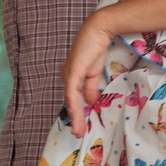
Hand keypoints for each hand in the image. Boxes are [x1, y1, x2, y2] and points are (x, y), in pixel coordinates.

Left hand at [62, 17, 115, 135]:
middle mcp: (67, 77)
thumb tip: (90, 102)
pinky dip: (74, 106)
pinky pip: (72, 93)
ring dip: (75, 117)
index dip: (76, 114)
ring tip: (78, 131)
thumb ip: (91, 87)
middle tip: (78, 134)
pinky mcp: (73, 72)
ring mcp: (69, 75)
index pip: (73, 99)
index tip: (80, 127)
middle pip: (70, 102)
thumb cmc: (95, 48)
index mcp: (71, 77)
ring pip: (71, 101)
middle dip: (74, 119)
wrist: (98, 31)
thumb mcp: (94, 72)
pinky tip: (76, 116)